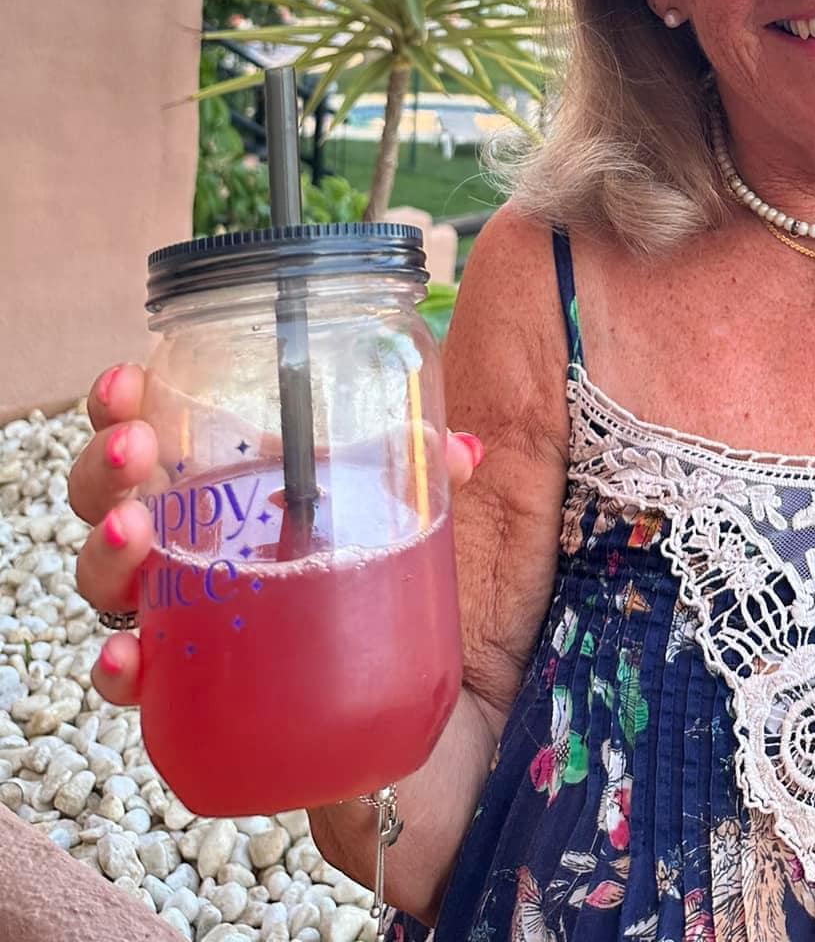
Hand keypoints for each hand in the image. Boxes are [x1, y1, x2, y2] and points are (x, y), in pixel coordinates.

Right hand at [68, 362, 484, 708]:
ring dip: (106, 549)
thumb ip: (419, 468)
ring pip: (102, 573)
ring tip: (136, 533)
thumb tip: (464, 450)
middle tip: (135, 449)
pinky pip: (133, 672)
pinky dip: (120, 667)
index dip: (121, 401)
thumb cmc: (358, 558)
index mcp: (218, 475)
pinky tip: (130, 658)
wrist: (372, 683)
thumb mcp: (389, 502)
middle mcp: (178, 533)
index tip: (127, 380)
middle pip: (106, 493)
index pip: (147, 423)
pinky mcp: (181, 679)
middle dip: (106, 464)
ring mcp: (172, 604)